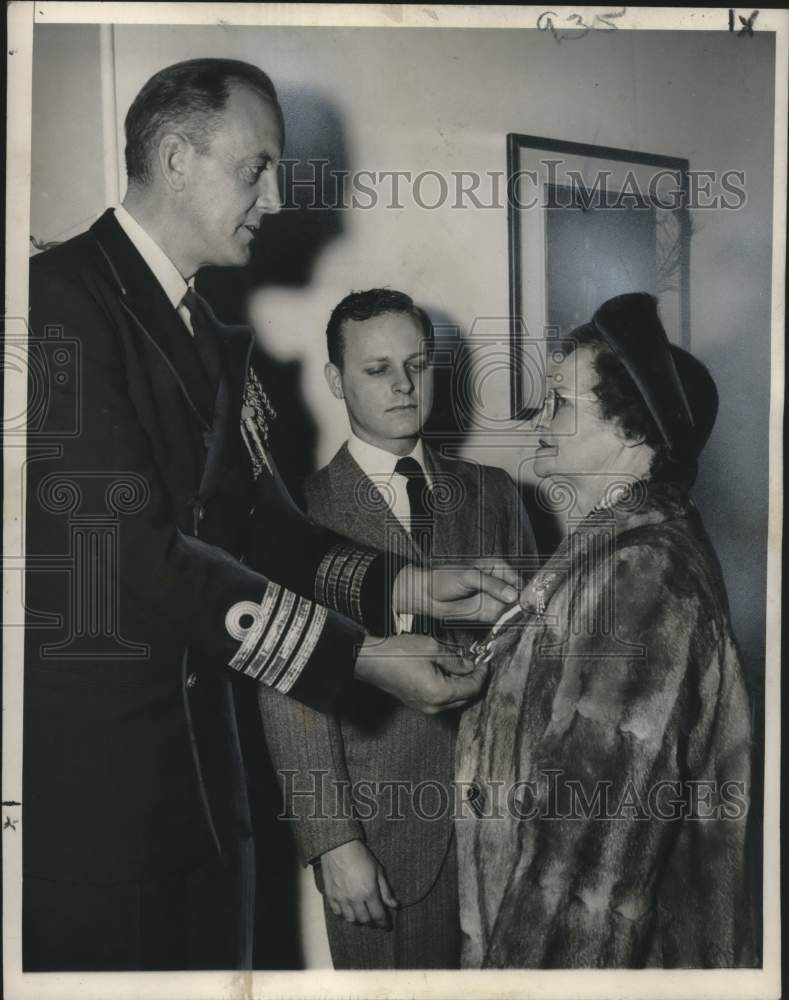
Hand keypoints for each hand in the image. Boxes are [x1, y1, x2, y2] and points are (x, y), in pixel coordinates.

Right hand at [320, 840, 397, 928]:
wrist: (339, 846)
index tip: (387, 926)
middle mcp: (354, 899)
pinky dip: (344, 915)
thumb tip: (395, 905)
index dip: (384, 923)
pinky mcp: (331, 895)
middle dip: (373, 923)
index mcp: (369, 892)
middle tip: (376, 921)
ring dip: (359, 921)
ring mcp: (341, 898)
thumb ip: (386, 891)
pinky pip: (337, 913)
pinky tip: (349, 911)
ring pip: (351, 919)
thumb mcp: (378, 870)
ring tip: (363, 917)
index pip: (378, 915)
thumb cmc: (361, 856)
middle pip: (365, 920)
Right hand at [354, 633, 487, 713]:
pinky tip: (446, 671)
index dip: (482, 674)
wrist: (371, 661)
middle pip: (466, 697)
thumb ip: (456, 659)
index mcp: (441, 694)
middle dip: (473, 680)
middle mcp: (434, 706)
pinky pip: (441, 699)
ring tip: (461, 665)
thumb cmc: (397, 654)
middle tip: (476, 663)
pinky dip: (449, 688)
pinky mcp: (417, 704)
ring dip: (461, 685)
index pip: (473, 688)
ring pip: (454, 700)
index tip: (485, 662)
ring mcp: (425, 708)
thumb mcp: (433, 648)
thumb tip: (470, 665)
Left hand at [393, 559, 518, 624]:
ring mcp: (495, 599)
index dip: (528, 592)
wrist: (426, 594)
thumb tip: (514, 595)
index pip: (519, 579)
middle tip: (529, 616)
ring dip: (518, 617)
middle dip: (525, 606)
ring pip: (513, 609)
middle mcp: (499, 583)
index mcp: (498, 567)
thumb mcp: (470, 577)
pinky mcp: (488, 613)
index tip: (532, 604)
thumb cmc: (444, 578)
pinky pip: (502, 619)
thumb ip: (492, 585)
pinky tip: (510, 626)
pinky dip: (507, 624)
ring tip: (521, 622)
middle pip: (520, 596)